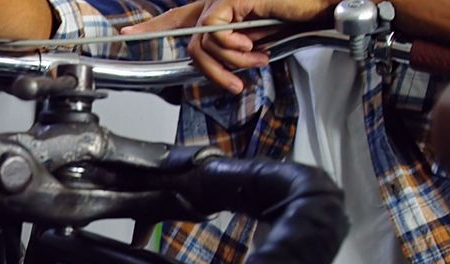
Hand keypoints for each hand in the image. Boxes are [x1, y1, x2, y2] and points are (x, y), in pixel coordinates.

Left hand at [122, 0, 333, 93]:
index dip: (154, 25)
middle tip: (207, 70)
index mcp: (223, 9)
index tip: (127, 33)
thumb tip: (217, 65)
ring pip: (203, 41)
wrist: (323, 8)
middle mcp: (220, 0)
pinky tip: (254, 47)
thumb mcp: (256, 43)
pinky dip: (232, 47)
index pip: (182, 17)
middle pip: (183, 27)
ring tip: (257, 61)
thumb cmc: (297, 20)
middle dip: (188, 53)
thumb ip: (232, 49)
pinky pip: (215, 32)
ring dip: (229, 62)